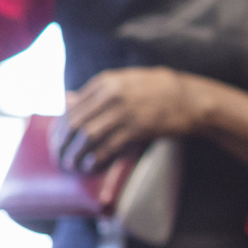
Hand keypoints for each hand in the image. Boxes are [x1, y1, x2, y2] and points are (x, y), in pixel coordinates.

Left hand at [56, 68, 204, 173]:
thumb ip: (97, 90)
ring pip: (87, 136)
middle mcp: (111, 94)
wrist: (190, 98)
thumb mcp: (125, 81)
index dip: (60, 128)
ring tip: (71, 165)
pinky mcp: (137, 128)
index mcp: (106, 81)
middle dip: (62, 144)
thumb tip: (67, 101)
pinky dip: (96, 159)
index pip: (71, 107)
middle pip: (75, 123)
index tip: (57, 142)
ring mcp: (125, 111)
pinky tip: (91, 166)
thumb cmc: (157, 90)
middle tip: (59, 158)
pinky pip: (109, 147)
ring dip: (75, 154)